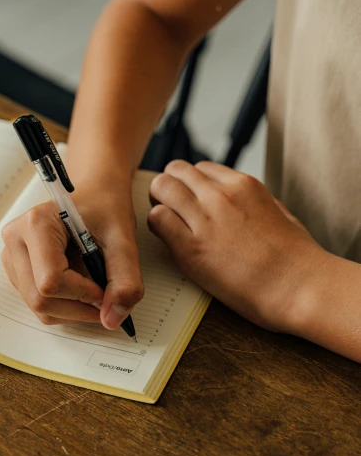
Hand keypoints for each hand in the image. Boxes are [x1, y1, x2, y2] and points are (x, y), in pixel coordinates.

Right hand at [1, 186, 143, 328]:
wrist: (94, 194)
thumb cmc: (105, 208)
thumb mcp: (124, 240)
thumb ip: (125, 280)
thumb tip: (112, 320)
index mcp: (36, 224)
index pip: (50, 281)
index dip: (83, 295)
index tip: (106, 291)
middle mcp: (15, 239)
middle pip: (40, 299)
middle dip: (78, 308)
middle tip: (106, 299)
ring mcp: (12, 256)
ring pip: (38, 307)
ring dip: (72, 310)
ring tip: (95, 291)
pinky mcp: (16, 270)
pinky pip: (37, 304)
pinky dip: (64, 307)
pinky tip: (81, 289)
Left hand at [148, 160, 328, 332]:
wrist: (299, 287)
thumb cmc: (296, 259)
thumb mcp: (280, 214)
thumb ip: (256, 203)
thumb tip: (244, 203)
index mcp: (244, 185)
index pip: (201, 168)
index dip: (191, 185)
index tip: (190, 202)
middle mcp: (222, 195)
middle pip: (175, 172)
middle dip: (168, 188)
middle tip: (170, 210)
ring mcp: (206, 219)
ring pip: (161, 188)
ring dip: (158, 204)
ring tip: (166, 224)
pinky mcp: (191, 248)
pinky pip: (157, 219)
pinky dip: (157, 227)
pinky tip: (169, 241)